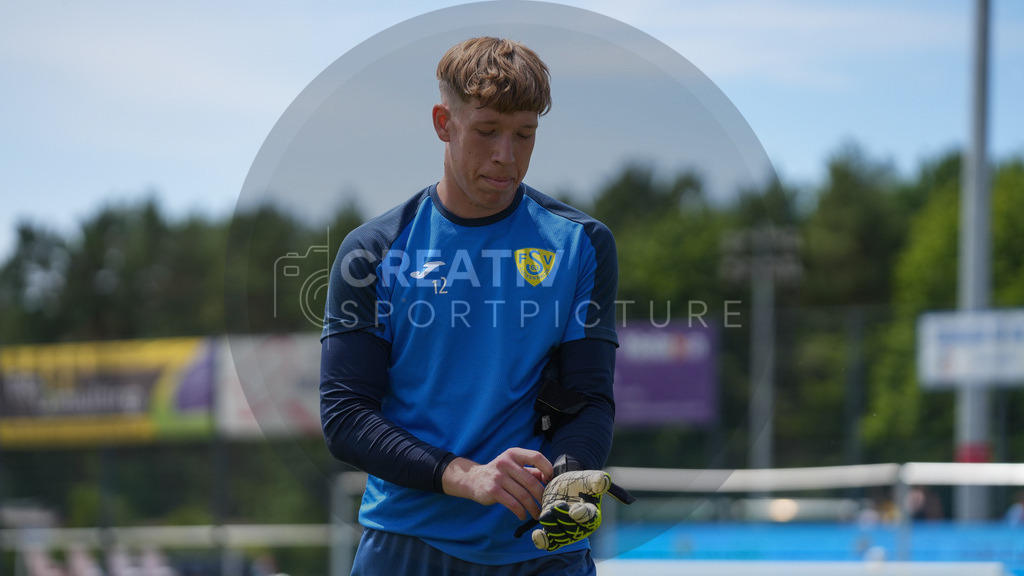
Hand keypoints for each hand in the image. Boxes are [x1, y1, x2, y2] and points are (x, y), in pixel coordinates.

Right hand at [440, 448, 553, 520]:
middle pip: (531, 481)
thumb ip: (532, 470)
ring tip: (538, 514)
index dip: (548, 469)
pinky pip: (512, 503)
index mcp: (514, 454)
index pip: (536, 457)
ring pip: (523, 495)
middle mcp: (506, 462)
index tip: (551, 481)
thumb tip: (552, 478)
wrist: (474, 479)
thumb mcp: (514, 466)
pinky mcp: (493, 490)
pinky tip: (523, 515)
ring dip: (533, 507)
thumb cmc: (500, 473)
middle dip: (542, 496)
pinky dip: (520, 512)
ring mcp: (498, 476)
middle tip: (547, 505)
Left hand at [516, 455, 635, 551]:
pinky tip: (537, 534)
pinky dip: (543, 541)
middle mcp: (581, 527)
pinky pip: (549, 542)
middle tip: (556, 505)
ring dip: (551, 526)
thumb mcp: (589, 478)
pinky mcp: (554, 532)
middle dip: (562, 518)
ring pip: (559, 536)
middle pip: (572, 530)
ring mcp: (567, 531)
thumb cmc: (580, 481)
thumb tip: (602, 481)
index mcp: (593, 514)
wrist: (565, 485)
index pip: (589, 519)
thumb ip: (597, 480)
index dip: (581, 516)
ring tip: (547, 511)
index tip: (573, 511)